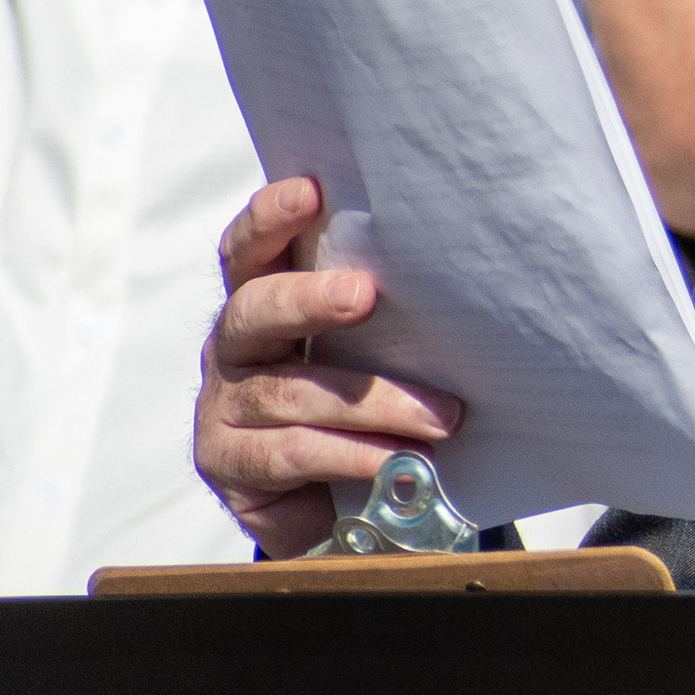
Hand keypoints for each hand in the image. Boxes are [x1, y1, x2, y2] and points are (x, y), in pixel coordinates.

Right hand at [198, 176, 466, 556]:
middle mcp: (233, 347)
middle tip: (363, 294)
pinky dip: (354, 454)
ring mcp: (222, 407)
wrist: (333, 504)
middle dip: (310, 300)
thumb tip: (471, 282)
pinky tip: (399, 460)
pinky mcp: (229, 463)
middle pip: (255, 310)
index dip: (270, 218)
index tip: (311, 190)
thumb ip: (386, 317)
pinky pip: (293, 452)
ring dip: (374, 402)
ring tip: (442, 417)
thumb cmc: (362, 411)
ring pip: (291, 392)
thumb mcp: (370, 353)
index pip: (251, 251)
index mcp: (263, 303)